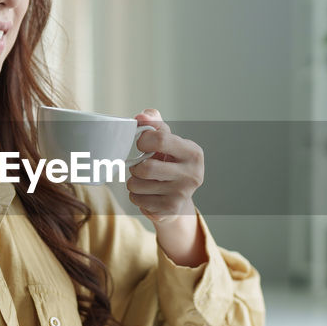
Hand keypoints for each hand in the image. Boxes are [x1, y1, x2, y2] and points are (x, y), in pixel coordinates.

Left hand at [127, 109, 203, 223]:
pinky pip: (137, 200)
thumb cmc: (170, 162)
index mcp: (193, 152)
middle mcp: (192, 174)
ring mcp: (182, 194)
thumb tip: (141, 116)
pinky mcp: (170, 209)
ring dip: (133, 181)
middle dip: (136, 166)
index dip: (143, 140)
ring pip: (137, 185)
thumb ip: (154, 124)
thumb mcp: (168, 140)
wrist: (179, 197)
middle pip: (146, 168)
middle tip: (139, 166)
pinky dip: (135, 196)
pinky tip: (146, 193)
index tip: (142, 144)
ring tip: (143, 180)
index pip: (160, 139)